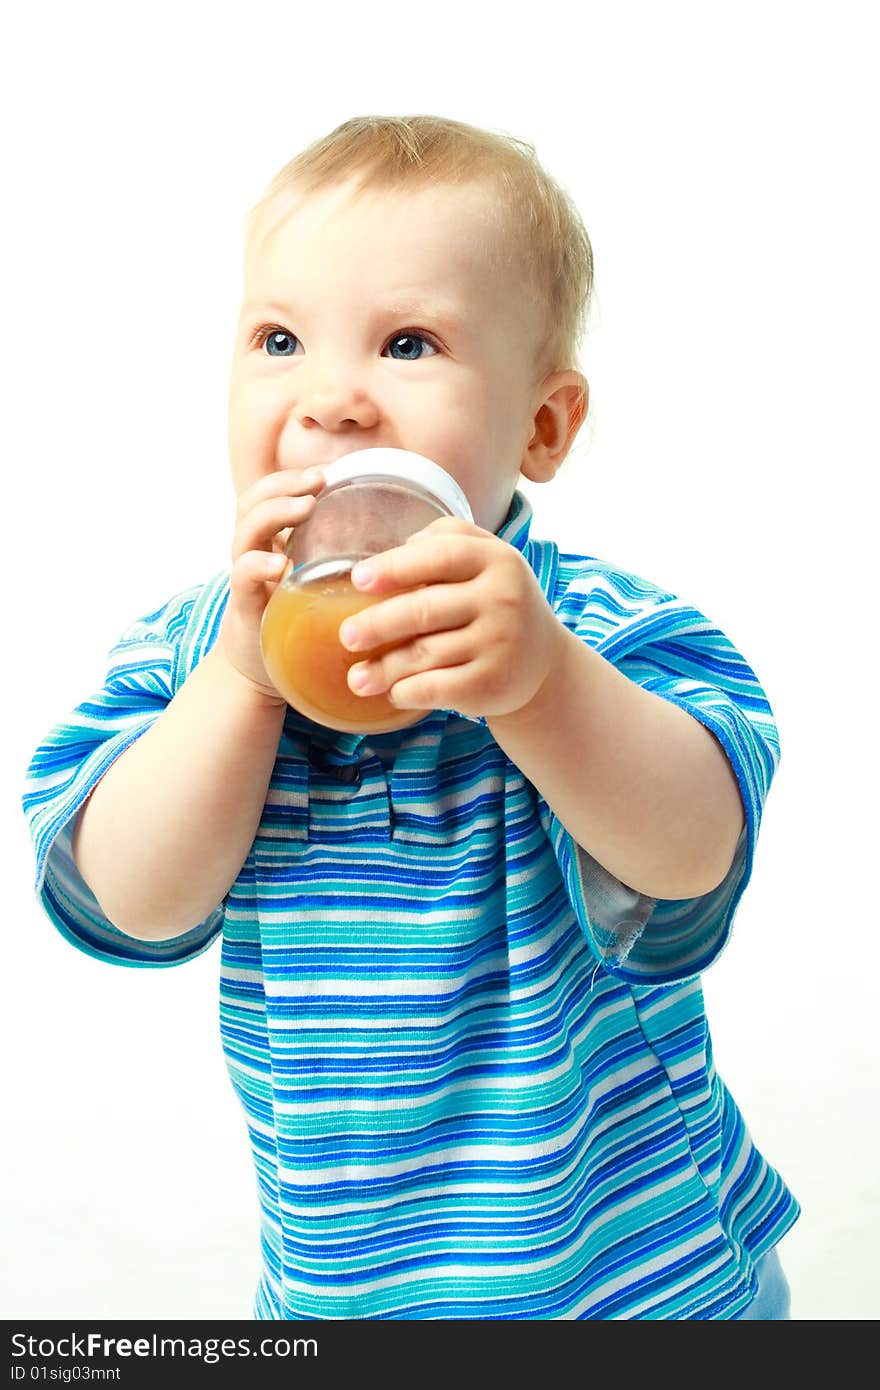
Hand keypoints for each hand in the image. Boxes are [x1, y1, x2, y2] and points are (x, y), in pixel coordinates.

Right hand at [216, 467, 324, 699]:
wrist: (262, 670)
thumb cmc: (298, 621)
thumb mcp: (319, 580)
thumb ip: (340, 557)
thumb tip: (399, 539)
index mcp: (270, 542)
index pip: (270, 494)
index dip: (291, 479)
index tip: (325, 475)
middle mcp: (252, 553)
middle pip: (253, 503)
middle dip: (284, 486)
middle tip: (316, 482)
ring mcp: (246, 578)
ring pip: (245, 532)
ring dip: (274, 514)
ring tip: (304, 508)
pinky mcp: (245, 606)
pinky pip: (243, 576)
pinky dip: (258, 565)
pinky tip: (280, 564)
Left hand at [338, 516, 566, 719]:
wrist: (543, 663)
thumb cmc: (497, 602)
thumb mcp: (487, 559)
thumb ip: (447, 539)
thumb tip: (398, 550)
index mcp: (497, 560)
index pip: (441, 555)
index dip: (396, 567)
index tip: (359, 580)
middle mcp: (503, 600)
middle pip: (424, 609)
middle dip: (377, 624)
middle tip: (348, 636)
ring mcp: (500, 644)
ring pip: (423, 654)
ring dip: (382, 668)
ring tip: (356, 677)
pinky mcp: (491, 685)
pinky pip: (434, 689)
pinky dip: (405, 691)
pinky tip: (392, 691)